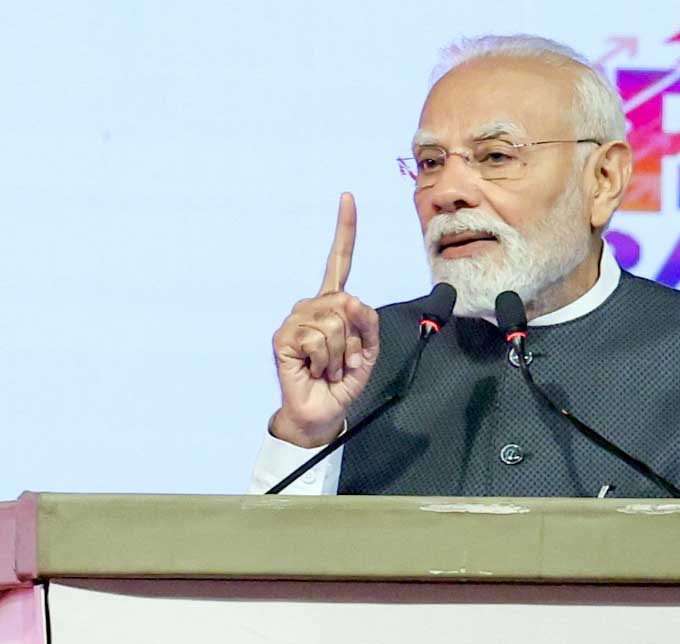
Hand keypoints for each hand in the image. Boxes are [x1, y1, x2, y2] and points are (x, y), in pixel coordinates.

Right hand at [270, 193, 379, 447]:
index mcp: (334, 302)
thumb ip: (368, 322)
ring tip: (330, 368)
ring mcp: (296, 319)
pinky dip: (327, 361)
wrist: (323, 411)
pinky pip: (319, 339)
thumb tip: (349, 300)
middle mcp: (312, 305)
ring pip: (336, 323)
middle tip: (344, 361)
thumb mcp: (369, 350)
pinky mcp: (284, 337)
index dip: (345, 229)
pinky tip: (315, 371)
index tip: (347, 196)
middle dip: (356, 340)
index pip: (339, 260)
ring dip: (342, 355)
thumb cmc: (345, 379)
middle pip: (348, 304)